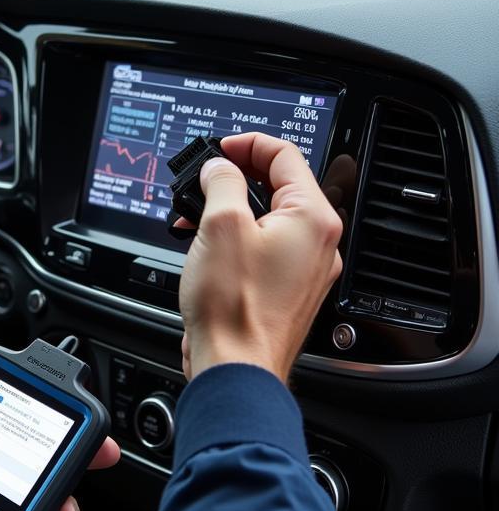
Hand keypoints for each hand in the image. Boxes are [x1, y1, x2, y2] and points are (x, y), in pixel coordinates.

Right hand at [178, 133, 342, 382]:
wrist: (235, 367)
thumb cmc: (235, 308)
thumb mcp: (220, 226)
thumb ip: (220, 183)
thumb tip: (219, 169)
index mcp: (313, 219)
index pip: (285, 156)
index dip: (247, 144)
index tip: (220, 148)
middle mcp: (317, 243)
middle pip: (278, 188)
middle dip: (233, 179)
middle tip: (202, 182)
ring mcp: (303, 270)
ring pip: (266, 220)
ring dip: (228, 210)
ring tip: (194, 219)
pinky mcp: (284, 291)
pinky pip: (262, 250)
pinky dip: (234, 240)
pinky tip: (206, 248)